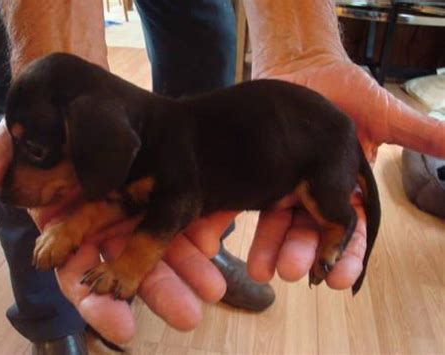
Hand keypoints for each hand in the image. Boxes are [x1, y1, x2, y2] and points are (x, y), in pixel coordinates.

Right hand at [0, 123, 230, 343]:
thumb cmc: (41, 113)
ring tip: (212, 288)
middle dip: (158, 291)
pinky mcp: (161, 186)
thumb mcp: (15, 134)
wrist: (76, 90)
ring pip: (162, 243)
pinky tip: (213, 238)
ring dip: (186, 268)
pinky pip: (181, 208)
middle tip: (187, 316)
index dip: (96, 300)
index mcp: (66, 225)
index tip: (122, 327)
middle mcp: (103, 222)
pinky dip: (196, 225)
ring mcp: (134, 205)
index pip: (79, 273)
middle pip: (130, 266)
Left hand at [244, 55, 444, 289]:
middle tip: (292, 272)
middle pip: (310, 231)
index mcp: (345, 187)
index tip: (338, 279)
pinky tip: (221, 240)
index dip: (347, 255)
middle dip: (303, 253)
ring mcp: (283, 184)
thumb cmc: (346, 90)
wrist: (302, 66)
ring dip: (271, 247)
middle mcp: (314, 192)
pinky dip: (231, 220)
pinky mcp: (255, 172)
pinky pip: (241, 199)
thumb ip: (418, 135)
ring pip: (277, 223)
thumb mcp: (384, 113)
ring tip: (262, 268)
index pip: (350, 229)